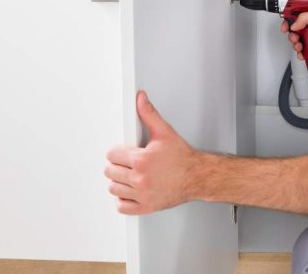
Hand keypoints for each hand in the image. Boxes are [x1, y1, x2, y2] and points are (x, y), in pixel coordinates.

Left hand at [105, 91, 199, 214]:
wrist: (197, 176)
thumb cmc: (183, 157)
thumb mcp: (165, 132)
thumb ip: (149, 114)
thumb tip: (140, 99)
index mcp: (142, 160)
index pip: (111, 155)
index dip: (117, 151)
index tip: (123, 152)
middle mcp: (140, 179)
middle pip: (110, 172)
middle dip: (117, 165)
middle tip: (128, 163)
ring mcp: (142, 194)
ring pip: (113, 189)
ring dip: (118, 182)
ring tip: (129, 175)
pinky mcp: (146, 206)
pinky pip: (122, 207)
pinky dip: (123, 200)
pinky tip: (131, 191)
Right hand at [281, 10, 307, 63]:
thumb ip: (306, 17)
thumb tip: (294, 24)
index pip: (298, 18)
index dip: (290, 22)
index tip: (285, 26)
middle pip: (297, 32)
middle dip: (292, 35)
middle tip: (294, 37)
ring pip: (300, 43)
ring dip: (296, 45)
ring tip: (300, 46)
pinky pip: (306, 53)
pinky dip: (302, 54)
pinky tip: (303, 54)